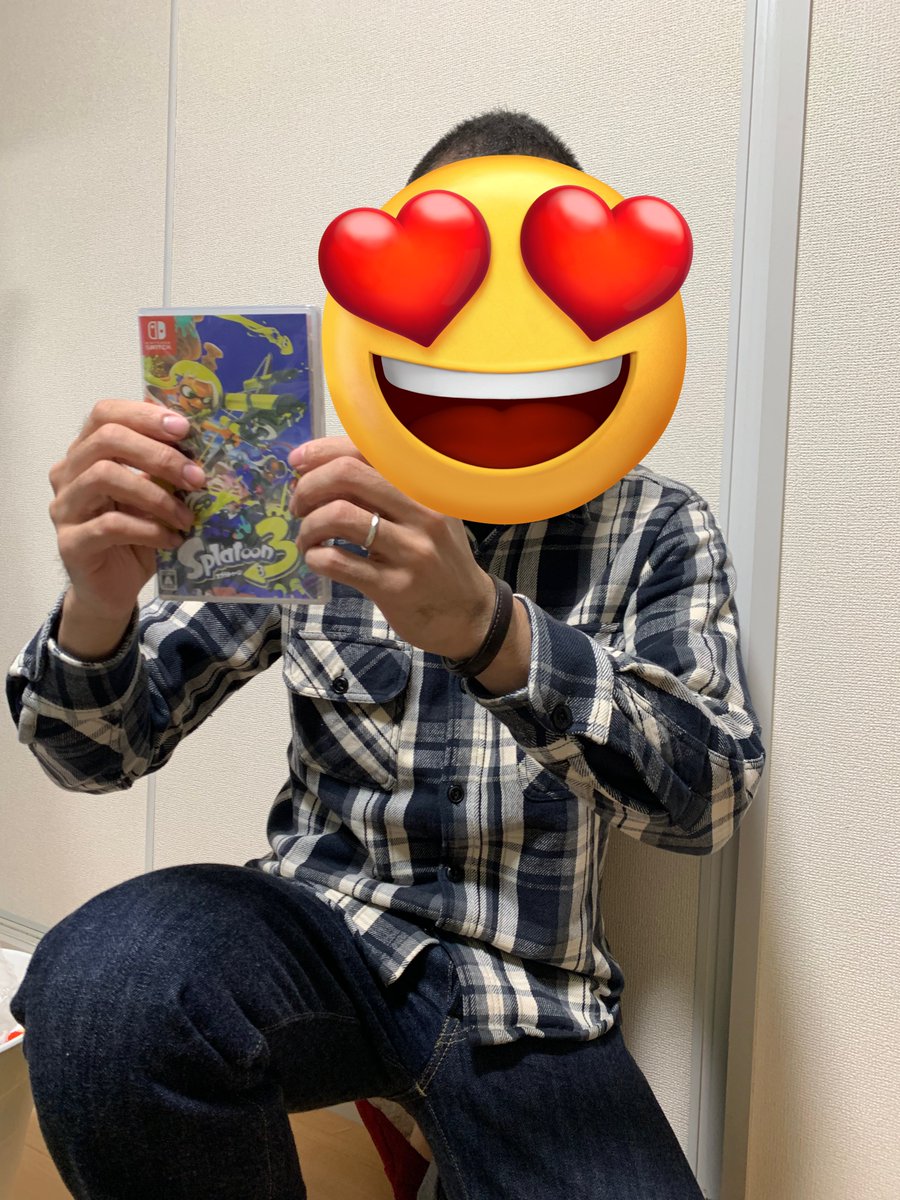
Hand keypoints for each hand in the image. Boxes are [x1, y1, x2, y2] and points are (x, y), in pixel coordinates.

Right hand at [49, 399, 203, 626]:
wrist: (112, 590)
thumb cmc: (135, 536)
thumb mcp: (155, 496)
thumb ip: (163, 469)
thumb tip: (202, 442)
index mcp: (86, 453)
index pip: (104, 414)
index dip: (144, 415)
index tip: (184, 428)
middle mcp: (67, 474)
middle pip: (106, 440)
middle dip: (158, 454)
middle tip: (196, 477)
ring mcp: (64, 508)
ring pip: (104, 477)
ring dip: (156, 495)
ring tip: (186, 516)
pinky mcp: (71, 543)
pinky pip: (111, 525)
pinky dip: (149, 530)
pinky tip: (172, 539)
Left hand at [288, 437, 494, 658]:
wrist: (469, 614)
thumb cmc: (438, 558)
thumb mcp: (427, 513)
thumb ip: (386, 489)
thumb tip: (320, 470)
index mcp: (426, 484)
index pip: (366, 448)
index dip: (322, 451)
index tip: (298, 463)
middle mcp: (423, 511)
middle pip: (347, 475)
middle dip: (308, 487)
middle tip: (299, 506)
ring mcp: (410, 550)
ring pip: (338, 516)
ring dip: (308, 526)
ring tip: (307, 538)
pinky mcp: (394, 586)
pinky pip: (338, 561)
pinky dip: (315, 557)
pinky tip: (317, 560)